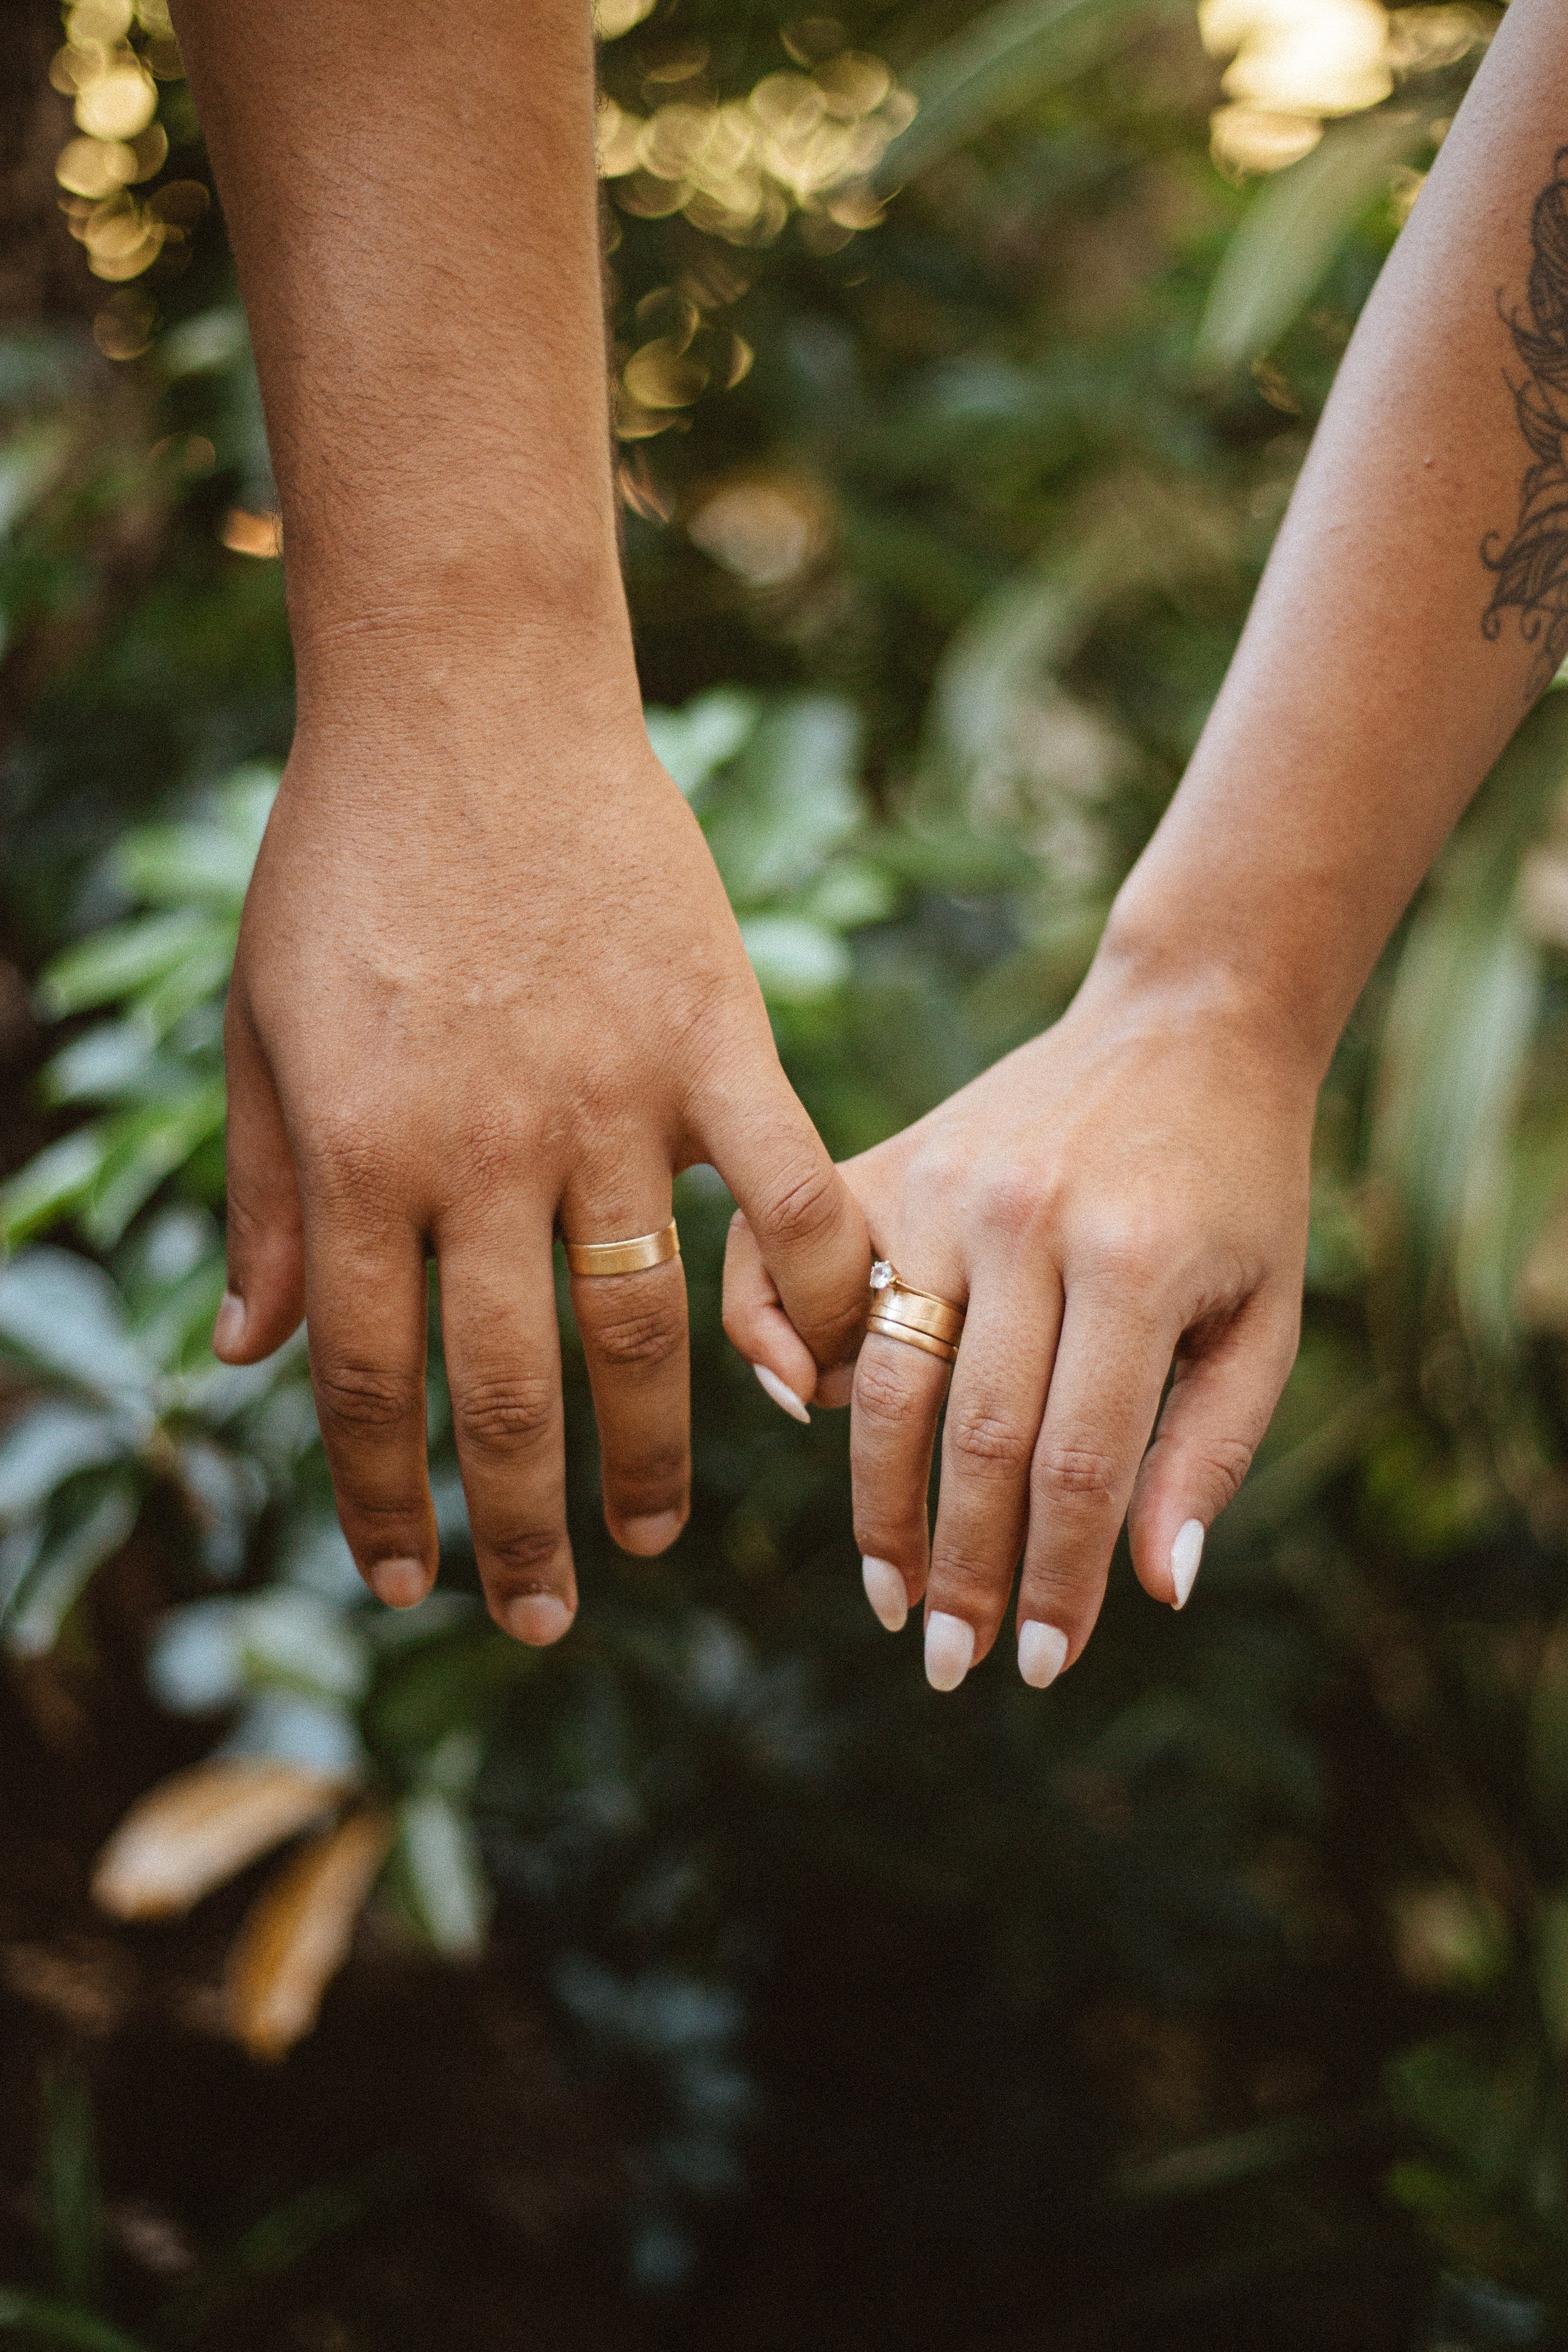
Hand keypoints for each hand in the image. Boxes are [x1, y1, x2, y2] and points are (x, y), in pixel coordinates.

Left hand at [212, 632, 869, 1640]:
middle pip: (502, 1387)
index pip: (368, 1377)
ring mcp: (608, 1099)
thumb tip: (242, 1357)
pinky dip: (808, 1296)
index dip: (382, 1499)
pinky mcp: (712, 1043)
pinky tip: (807, 1377)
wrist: (462, 696)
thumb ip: (260, 1203)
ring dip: (648, 1455)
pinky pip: (785, 1198)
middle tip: (539, 1614)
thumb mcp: (259, 1031)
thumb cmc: (344, 859)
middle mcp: (481, 1149)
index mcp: (357, 1153)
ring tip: (649, 1538)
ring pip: (638, 1327)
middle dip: (515, 1527)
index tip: (404, 1579)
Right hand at [724, 961, 1313, 1687]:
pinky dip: (781, 1348)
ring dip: (878, 1504)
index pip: (1078, 1461)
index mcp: (1135, 1261)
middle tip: (949, 1665)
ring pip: (883, 1378)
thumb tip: (1157, 1589)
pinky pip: (798, 1270)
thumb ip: (1210, 1450)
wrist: (1185, 1022)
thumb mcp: (1265, 1316)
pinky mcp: (886, 1163)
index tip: (1037, 1665)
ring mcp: (941, 1185)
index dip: (1053, 1579)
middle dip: (960, 1570)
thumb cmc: (1238, 1186)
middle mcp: (1024, 1220)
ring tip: (891, 1595)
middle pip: (972, 1437)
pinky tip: (803, 1421)